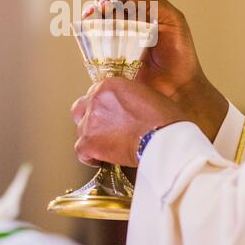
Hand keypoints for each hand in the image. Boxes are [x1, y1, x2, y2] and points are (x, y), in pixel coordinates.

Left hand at [72, 78, 192, 167]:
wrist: (164, 139)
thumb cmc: (164, 119)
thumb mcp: (147, 94)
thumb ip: (128, 96)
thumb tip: (125, 107)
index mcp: (110, 85)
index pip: (95, 93)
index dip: (101, 106)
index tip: (108, 114)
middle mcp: (96, 100)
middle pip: (81, 109)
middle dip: (88, 118)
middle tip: (101, 128)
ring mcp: (91, 122)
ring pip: (80, 129)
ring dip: (90, 137)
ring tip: (104, 145)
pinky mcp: (90, 143)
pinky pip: (80, 151)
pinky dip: (88, 156)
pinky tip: (98, 159)